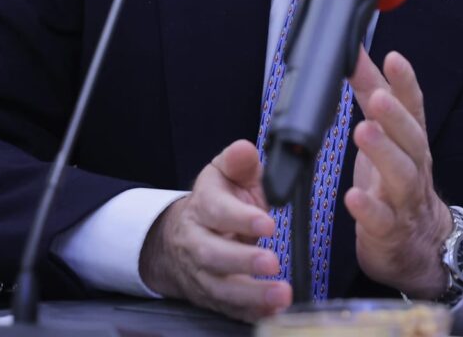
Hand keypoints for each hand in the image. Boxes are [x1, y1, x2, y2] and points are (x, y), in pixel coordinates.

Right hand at [138, 138, 291, 322]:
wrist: (181, 236)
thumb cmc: (216, 200)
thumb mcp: (225, 172)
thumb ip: (239, 161)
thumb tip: (244, 149)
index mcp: (202, 205)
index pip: (217, 211)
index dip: (241, 218)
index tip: (269, 223)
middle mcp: (197, 241)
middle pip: (213, 255)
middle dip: (242, 261)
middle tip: (272, 262)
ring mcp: (200, 273)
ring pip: (219, 288)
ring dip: (250, 295)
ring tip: (281, 294)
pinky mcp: (210, 297)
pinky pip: (228, 310)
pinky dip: (250, 313)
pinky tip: (273, 310)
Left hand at [345, 48, 452, 298]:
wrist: (419, 244)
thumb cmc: (396, 178)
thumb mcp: (385, 131)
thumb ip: (370, 91)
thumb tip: (354, 51)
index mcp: (411, 138)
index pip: (413, 106)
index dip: (405, 81)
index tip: (393, 57)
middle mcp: (413, 164)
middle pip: (410, 138)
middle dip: (395, 116)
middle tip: (378, 97)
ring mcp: (403, 199)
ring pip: (400, 174)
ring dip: (383, 152)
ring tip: (363, 131)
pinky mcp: (388, 231)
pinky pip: (380, 219)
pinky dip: (368, 208)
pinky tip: (353, 196)